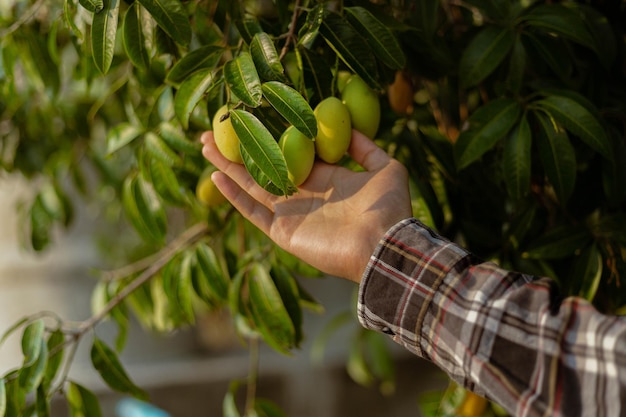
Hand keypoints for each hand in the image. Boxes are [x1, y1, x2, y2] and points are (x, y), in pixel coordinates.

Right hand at [200, 130, 411, 282]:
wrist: (384, 245)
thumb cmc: (389, 207)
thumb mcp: (386, 167)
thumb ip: (366, 148)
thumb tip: (348, 127)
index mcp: (324, 179)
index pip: (289, 155)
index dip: (270, 138)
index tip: (254, 121)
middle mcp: (303, 195)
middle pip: (263, 168)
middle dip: (239, 150)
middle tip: (216, 131)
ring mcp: (291, 215)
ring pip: (252, 186)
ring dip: (229, 166)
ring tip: (206, 145)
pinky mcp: (283, 232)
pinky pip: (254, 211)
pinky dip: (234, 195)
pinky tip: (216, 176)